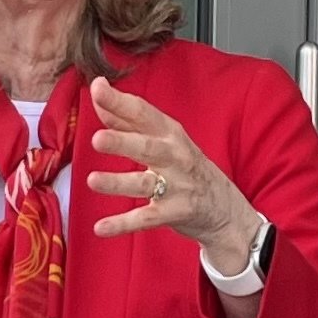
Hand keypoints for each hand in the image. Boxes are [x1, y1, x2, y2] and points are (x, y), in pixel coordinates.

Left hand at [86, 76, 264, 317]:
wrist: (225, 209)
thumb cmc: (188, 168)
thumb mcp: (166, 140)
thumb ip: (129, 121)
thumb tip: (99, 94)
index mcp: (171, 134)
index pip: (144, 114)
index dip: (120, 102)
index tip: (97, 89)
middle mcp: (175, 157)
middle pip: (147, 147)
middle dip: (123, 142)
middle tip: (97, 139)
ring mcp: (176, 187)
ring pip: (144, 184)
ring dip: (118, 183)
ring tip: (92, 180)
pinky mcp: (174, 214)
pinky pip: (145, 219)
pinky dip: (123, 224)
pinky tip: (100, 228)